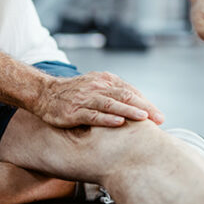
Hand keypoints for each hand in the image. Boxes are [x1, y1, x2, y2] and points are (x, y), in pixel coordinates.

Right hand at [33, 71, 164, 128]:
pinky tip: (119, 122)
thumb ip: (114, 94)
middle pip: (125, 96)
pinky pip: (93, 115)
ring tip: (144, 118)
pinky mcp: (74, 111)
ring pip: (111, 104)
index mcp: (105, 80)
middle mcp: (97, 87)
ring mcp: (85, 98)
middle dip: (144, 107)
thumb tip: (139, 108)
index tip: (159, 116)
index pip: (131, 91)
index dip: (146, 103)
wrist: (44, 93)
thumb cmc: (74, 94)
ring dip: (129, 111)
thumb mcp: (96, 87)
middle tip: (159, 119)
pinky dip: (107, 118)